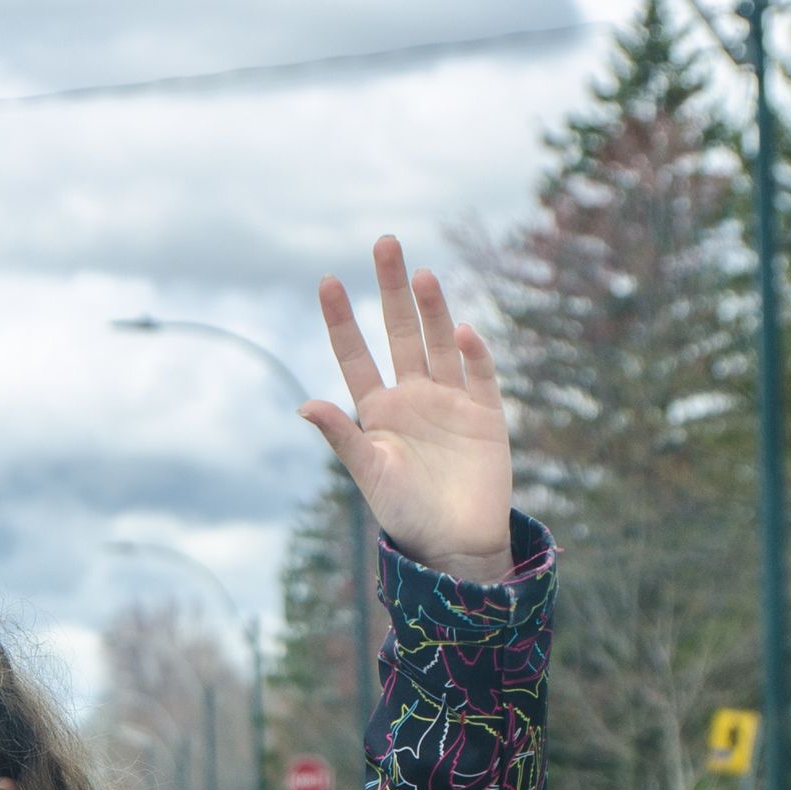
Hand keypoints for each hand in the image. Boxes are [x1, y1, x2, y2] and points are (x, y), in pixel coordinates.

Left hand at [300, 235, 515, 582]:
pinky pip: (480, 376)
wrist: (457, 547)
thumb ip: (343, 438)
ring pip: (440, 343)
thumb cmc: (405, 514)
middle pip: (400, 332)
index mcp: (379, 409)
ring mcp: (451, 401)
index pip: (355, 354)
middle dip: (392, 289)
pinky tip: (463, 333)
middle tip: (385, 242)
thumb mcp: (369, 475)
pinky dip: (473, 355)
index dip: (341, 319)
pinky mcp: (486, 415)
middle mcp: (414, 395)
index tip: (326, 280)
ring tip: (422, 275)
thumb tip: (304, 404)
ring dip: (433, 310)